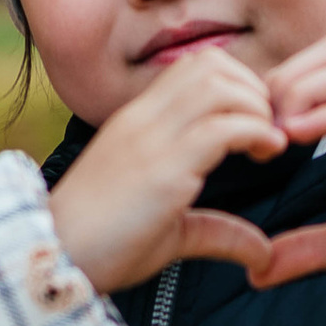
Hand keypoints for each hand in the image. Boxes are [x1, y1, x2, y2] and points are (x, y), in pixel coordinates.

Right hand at [47, 46, 283, 291]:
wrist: (54, 261)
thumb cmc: (103, 249)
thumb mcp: (171, 234)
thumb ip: (217, 231)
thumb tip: (263, 255)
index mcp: (139, 123)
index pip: (195, 68)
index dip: (240, 86)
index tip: (259, 127)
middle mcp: (144, 120)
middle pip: (212, 64)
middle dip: (254, 89)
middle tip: (271, 132)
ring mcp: (151, 140)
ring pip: (220, 85)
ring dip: (257, 107)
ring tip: (268, 144)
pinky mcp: (163, 169)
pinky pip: (223, 126)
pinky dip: (257, 131)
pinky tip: (267, 153)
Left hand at [182, 38, 325, 296]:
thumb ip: (304, 250)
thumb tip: (255, 272)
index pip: (320, 69)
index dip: (279, 88)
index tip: (253, 132)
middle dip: (286, 78)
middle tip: (260, 126)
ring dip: (300, 89)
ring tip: (276, 132)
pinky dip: (323, 116)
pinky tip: (293, 138)